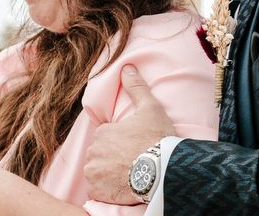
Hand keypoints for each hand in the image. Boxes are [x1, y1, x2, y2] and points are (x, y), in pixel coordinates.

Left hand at [84, 65, 174, 203]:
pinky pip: (98, 191)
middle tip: (132, 164)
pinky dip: (107, 191)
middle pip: (100, 156)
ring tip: (129, 176)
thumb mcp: (150, 109)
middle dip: (112, 159)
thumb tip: (127, 67)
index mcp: (102, 132)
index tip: (134, 149)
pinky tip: (123, 188)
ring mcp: (94, 172)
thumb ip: (137, 88)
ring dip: (108, 175)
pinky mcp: (98, 191)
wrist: (164, 172)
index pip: (106, 139)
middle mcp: (93, 152)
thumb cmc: (158, 140)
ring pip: (97, 173)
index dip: (120, 144)